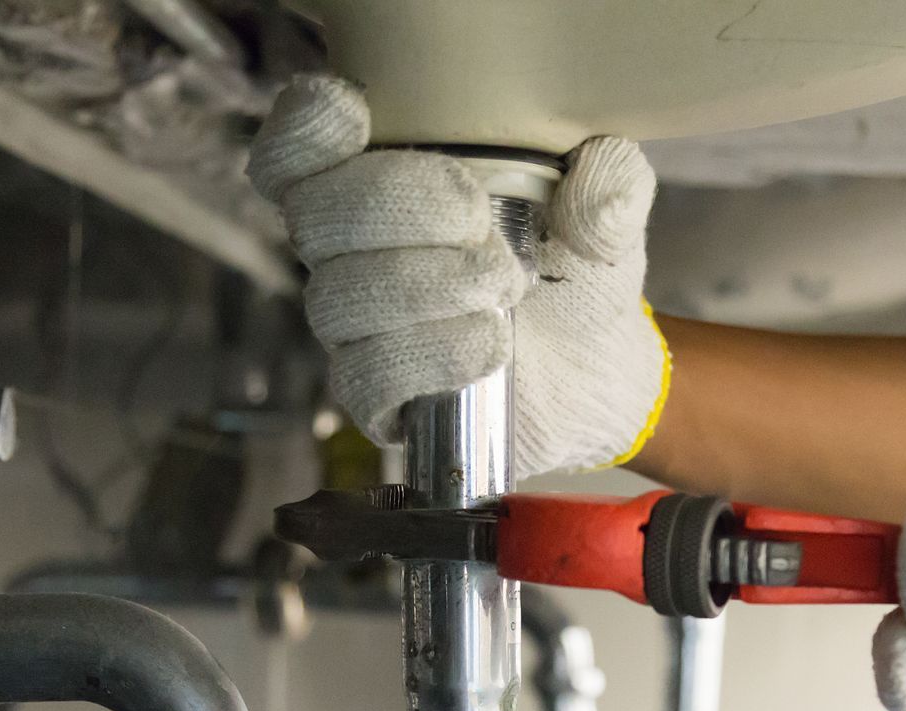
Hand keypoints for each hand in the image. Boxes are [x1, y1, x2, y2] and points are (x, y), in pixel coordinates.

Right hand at [247, 75, 668, 479]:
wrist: (600, 372)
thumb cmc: (578, 276)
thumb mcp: (605, 217)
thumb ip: (609, 182)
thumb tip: (599, 176)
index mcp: (382, 184)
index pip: (296, 155)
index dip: (304, 134)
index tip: (356, 117)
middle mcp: (351, 253)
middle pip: (315, 216)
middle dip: (398, 207)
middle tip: (480, 222)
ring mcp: (358, 328)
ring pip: (339, 298)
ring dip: (426, 285)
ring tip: (505, 288)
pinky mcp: (377, 398)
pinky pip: (365, 375)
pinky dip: (430, 355)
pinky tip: (489, 347)